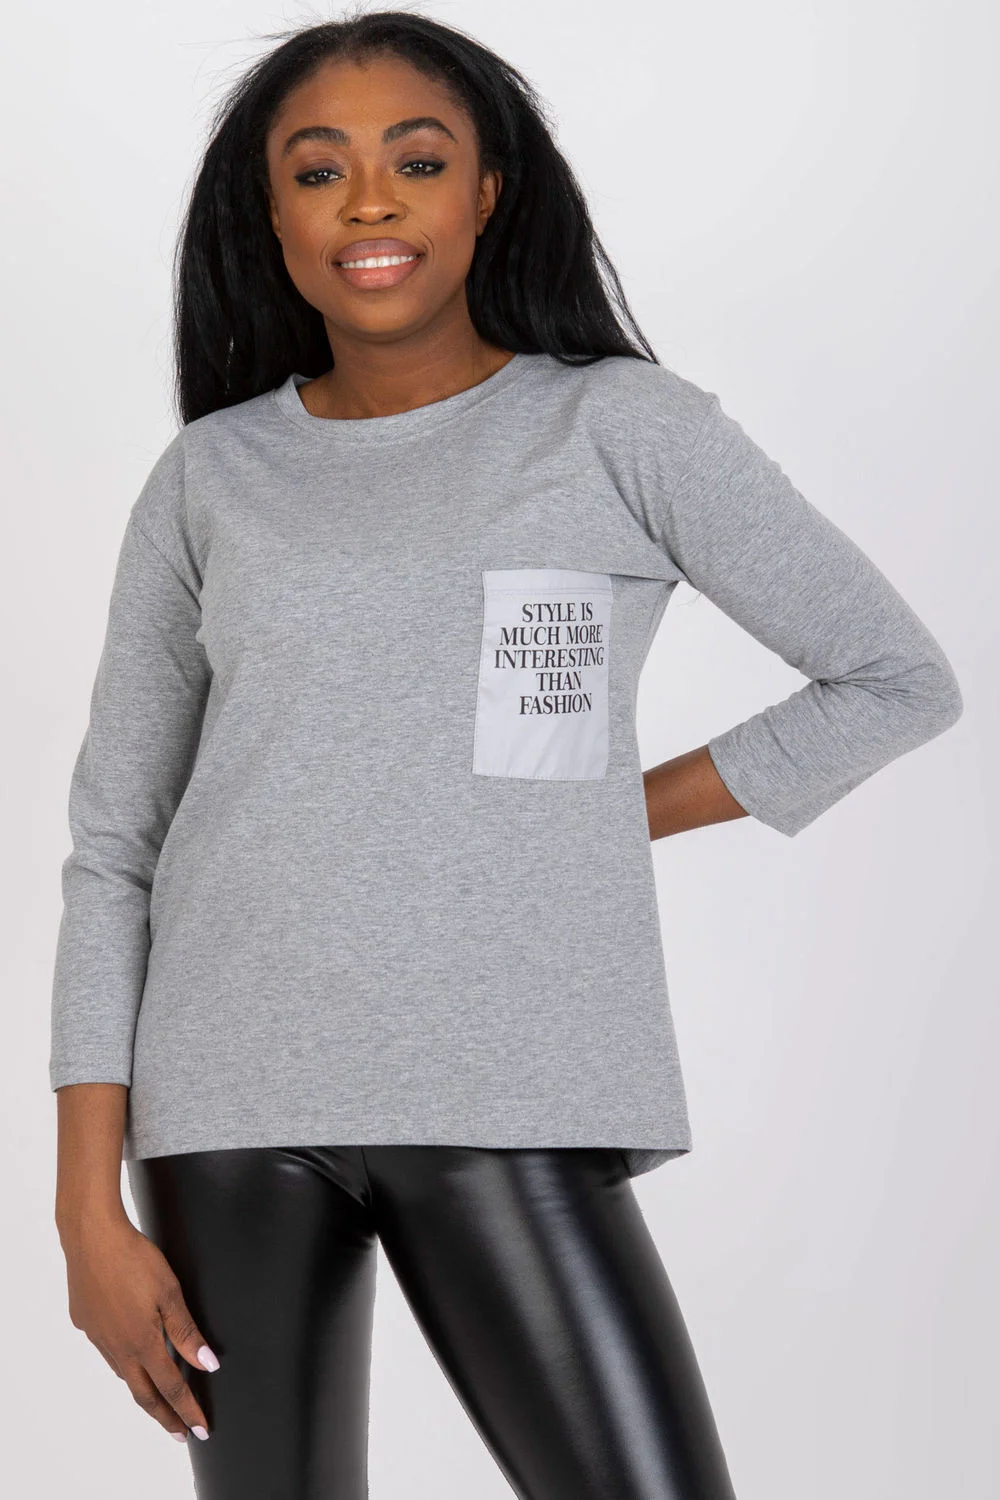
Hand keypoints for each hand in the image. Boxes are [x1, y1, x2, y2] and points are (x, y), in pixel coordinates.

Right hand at [59, 1210, 219, 1442]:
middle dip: (165, 1416)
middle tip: (180, 1432)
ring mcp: (98, 1337)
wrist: (91, 1237)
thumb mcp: (170, 1293)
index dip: (188, 1410)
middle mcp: (117, 1348)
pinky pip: (108, 1351)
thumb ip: (187, 1332)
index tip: (200, 1429)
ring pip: (124, 1374)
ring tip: (158, 1400)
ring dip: (144, 1390)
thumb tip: (207, 1364)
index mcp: (142, 1343)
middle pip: (144, 1394)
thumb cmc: (134, 1259)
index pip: (171, 1387)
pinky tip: (130, 1355)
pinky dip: (125, 1363)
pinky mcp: (86, 1322)